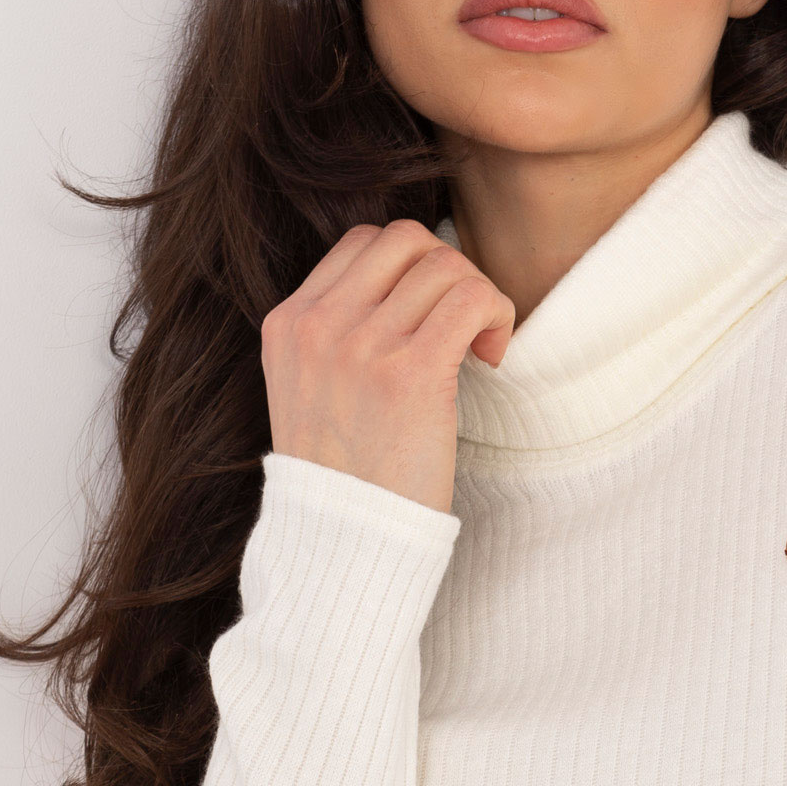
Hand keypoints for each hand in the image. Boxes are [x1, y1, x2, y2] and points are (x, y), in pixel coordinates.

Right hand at [262, 218, 513, 515]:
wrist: (345, 544)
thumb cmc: (346, 476)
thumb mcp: (310, 391)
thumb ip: (338, 334)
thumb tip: (411, 284)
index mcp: (288, 324)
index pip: (363, 243)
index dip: (413, 268)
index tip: (430, 317)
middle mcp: (318, 327)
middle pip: (406, 240)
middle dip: (450, 272)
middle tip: (463, 326)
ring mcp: (360, 347)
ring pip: (446, 265)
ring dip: (479, 299)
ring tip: (479, 349)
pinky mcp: (409, 373)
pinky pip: (472, 299)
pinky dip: (497, 316)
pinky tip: (491, 359)